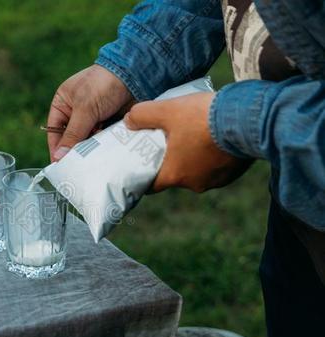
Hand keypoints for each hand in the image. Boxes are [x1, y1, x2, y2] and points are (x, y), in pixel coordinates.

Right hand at [47, 64, 134, 160]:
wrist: (134, 75)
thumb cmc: (103, 84)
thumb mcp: (84, 109)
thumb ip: (72, 134)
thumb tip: (59, 157)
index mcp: (62, 104)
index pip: (54, 131)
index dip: (56, 148)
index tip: (59, 165)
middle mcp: (75, 112)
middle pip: (71, 139)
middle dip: (75, 150)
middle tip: (78, 167)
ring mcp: (92, 118)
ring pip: (87, 141)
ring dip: (91, 149)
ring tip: (94, 160)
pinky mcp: (107, 123)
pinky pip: (102, 140)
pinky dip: (103, 146)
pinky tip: (105, 154)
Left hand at [124, 92, 252, 192]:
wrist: (249, 118)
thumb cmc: (203, 118)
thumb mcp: (166, 110)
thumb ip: (143, 115)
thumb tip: (129, 120)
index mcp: (175, 175)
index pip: (151, 185)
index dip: (144, 174)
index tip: (141, 164)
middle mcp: (195, 184)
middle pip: (176, 175)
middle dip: (171, 160)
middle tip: (168, 141)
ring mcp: (217, 180)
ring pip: (198, 170)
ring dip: (194, 158)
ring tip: (193, 136)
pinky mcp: (235, 172)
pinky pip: (217, 166)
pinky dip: (213, 156)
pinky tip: (213, 138)